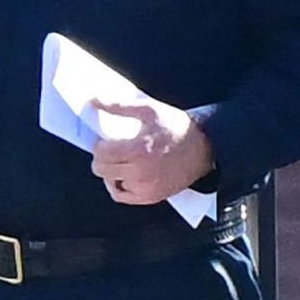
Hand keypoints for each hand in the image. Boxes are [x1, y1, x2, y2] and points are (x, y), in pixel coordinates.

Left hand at [90, 96, 212, 202]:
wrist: (206, 150)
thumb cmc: (178, 128)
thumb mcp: (150, 110)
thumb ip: (120, 106)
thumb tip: (93, 102)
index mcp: (138, 150)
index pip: (100, 152)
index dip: (101, 144)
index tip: (109, 140)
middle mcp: (140, 173)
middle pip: (101, 169)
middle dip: (103, 158)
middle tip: (114, 150)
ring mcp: (145, 188)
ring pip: (109, 182)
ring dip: (111, 172)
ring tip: (123, 162)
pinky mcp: (151, 197)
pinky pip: (122, 196)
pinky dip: (119, 186)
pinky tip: (126, 176)